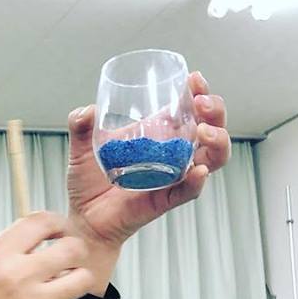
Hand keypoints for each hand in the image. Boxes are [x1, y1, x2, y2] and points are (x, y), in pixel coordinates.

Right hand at [0, 212, 95, 298]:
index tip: (56, 231)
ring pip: (82, 280)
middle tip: (65, 257)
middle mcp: (18, 277)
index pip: (42, 222)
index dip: (56, 223)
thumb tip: (30, 240)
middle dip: (73, 250)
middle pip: (73, 248)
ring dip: (73, 279)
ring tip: (57, 284)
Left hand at [64, 71, 229, 278]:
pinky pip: (188, 191)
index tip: (194, 79)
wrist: (83, 219)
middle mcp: (172, 155)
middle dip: (215, 112)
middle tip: (201, 102)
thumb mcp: (81, 151)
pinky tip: (198, 170)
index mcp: (158, 137)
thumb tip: (86, 110)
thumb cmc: (88, 185)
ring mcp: (172, 178)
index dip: (198, 93)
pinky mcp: (165, 200)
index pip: (189, 110)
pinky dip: (196, 181)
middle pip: (211, 129)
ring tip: (204, 132)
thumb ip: (80, 127)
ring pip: (213, 158)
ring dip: (217, 141)